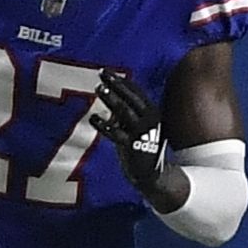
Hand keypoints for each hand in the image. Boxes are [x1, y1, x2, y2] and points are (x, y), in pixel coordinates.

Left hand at [89, 69, 169, 199]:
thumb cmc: (142, 149)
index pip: (137, 92)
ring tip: (99, 89)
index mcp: (153, 113)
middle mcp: (150, 120)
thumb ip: (128, 114)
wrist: (152, 174)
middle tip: (102, 73)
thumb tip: (111, 99)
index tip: (109, 72)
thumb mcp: (141, 127)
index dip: (123, 82)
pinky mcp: (132, 146)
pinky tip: (93, 118)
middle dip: (117, 84)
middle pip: (132, 97)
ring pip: (124, 111)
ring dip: (111, 99)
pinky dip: (104, 125)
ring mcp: (142, 133)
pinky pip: (115, 133)